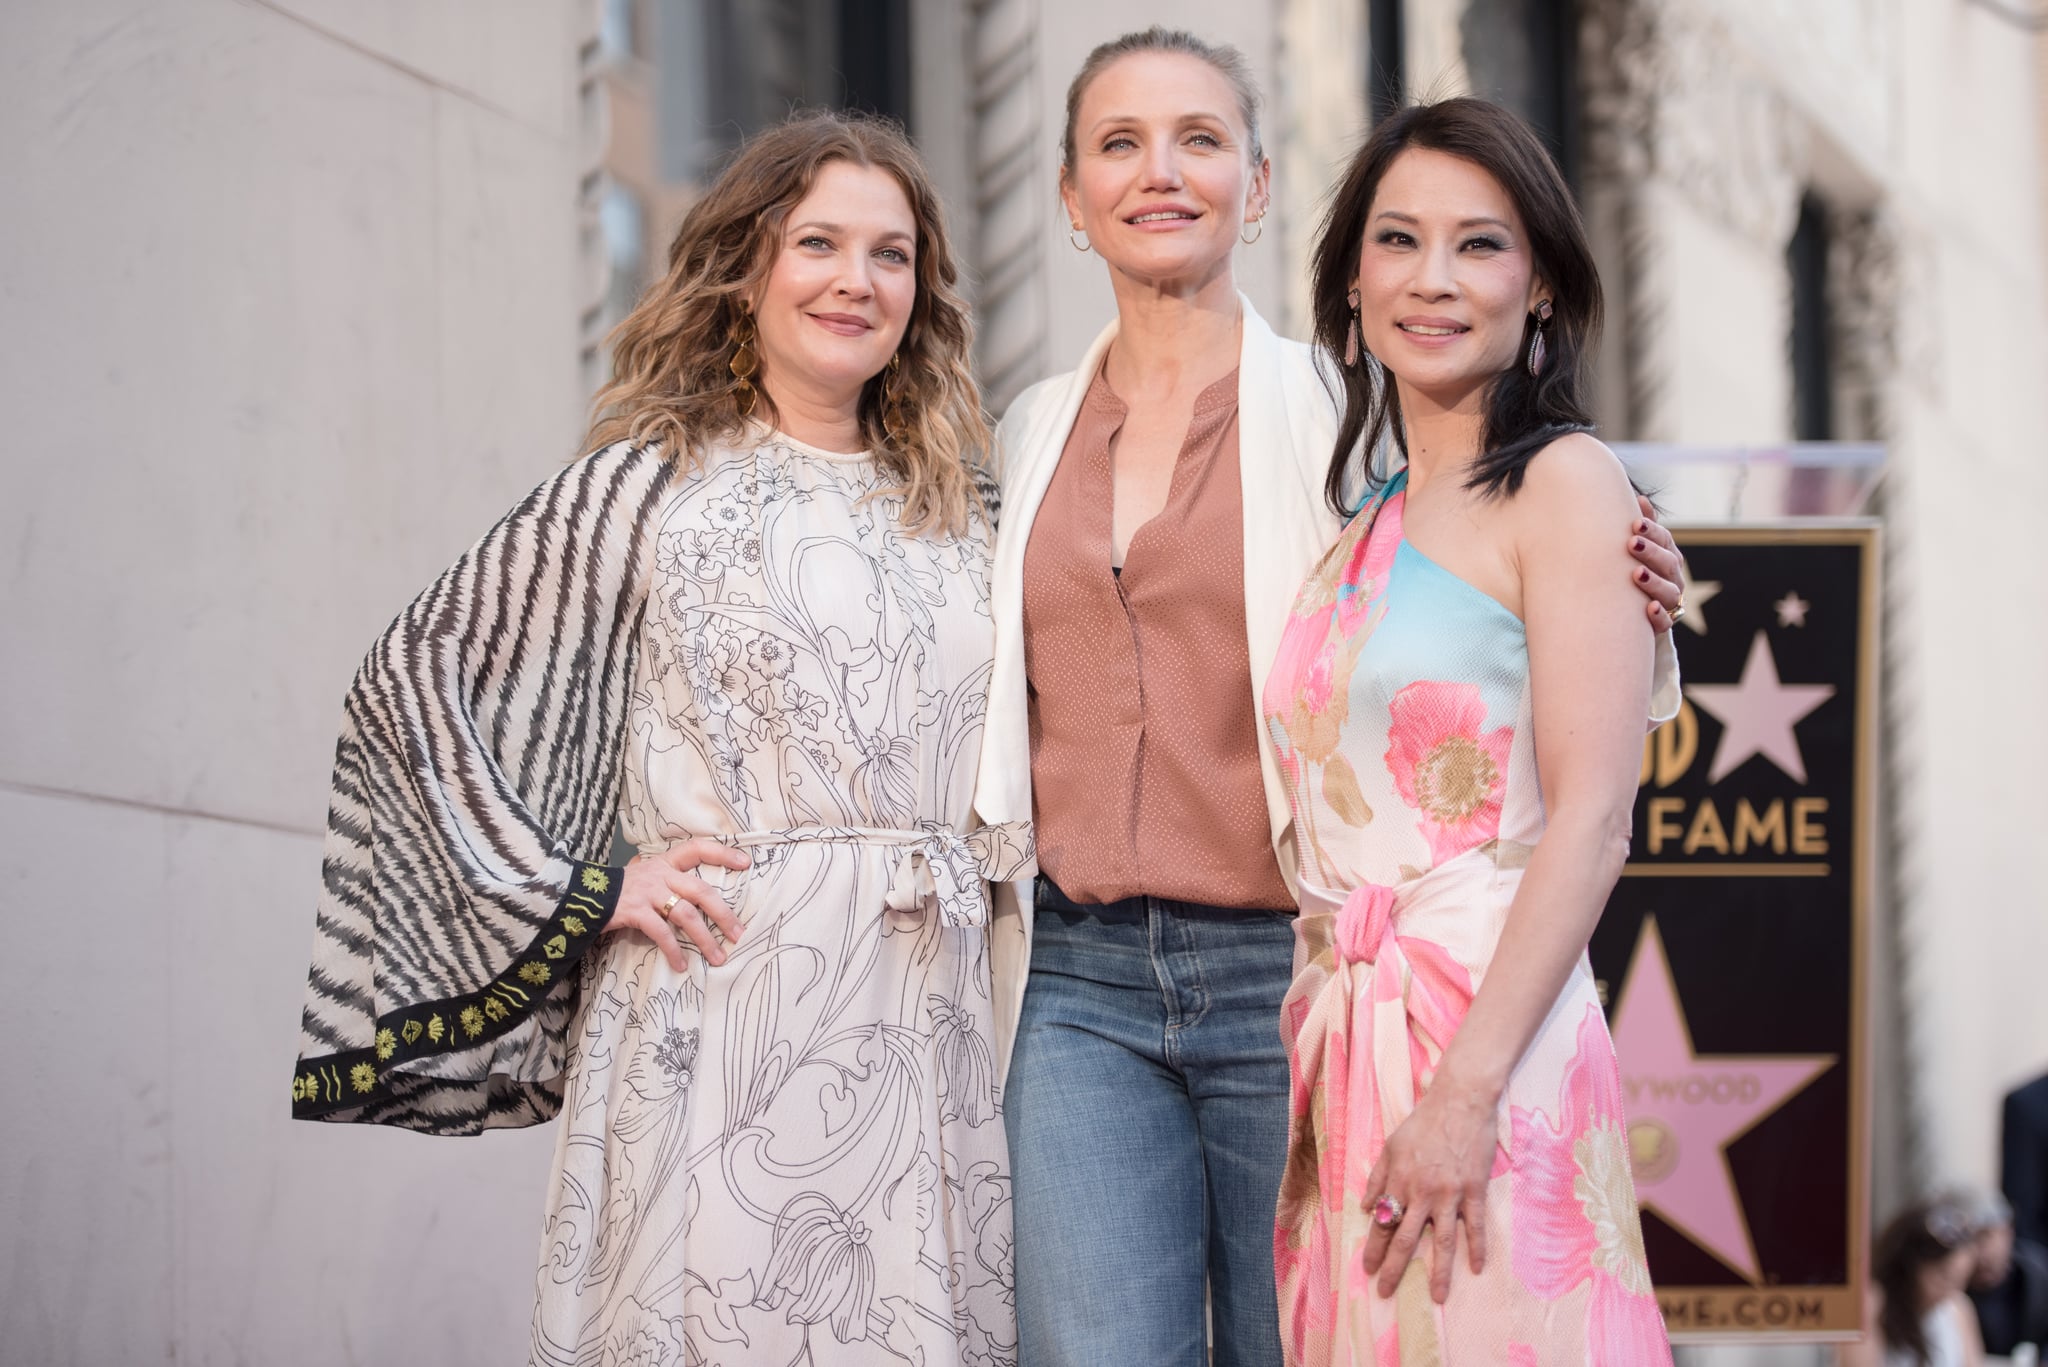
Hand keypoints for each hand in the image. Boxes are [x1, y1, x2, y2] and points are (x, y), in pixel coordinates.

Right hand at [602, 839, 749, 968]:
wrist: (580, 895)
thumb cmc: (618, 890)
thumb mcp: (643, 876)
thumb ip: (665, 880)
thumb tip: (690, 895)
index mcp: (664, 862)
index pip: (697, 849)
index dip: (722, 854)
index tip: (745, 863)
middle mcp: (659, 874)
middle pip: (701, 890)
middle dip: (723, 913)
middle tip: (738, 933)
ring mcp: (647, 892)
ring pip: (685, 914)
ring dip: (704, 938)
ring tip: (718, 957)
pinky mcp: (634, 910)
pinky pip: (661, 932)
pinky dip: (674, 950)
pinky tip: (681, 965)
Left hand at [1361, 1077, 1498, 1302]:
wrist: (1459, 1102)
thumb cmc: (1423, 1122)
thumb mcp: (1391, 1146)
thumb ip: (1377, 1177)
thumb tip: (1364, 1207)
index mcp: (1399, 1181)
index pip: (1382, 1223)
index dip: (1373, 1248)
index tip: (1367, 1269)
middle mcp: (1421, 1193)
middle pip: (1406, 1239)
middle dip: (1394, 1268)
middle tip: (1386, 1292)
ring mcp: (1450, 1194)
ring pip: (1443, 1241)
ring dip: (1440, 1272)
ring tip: (1438, 1297)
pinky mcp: (1474, 1191)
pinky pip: (1476, 1226)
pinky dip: (1477, 1248)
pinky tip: (1477, 1269)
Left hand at [1627, 495, 1684, 633]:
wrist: (1628, 614)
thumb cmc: (1632, 573)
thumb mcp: (1636, 551)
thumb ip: (1642, 527)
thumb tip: (1639, 497)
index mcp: (1667, 557)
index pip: (1666, 541)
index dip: (1653, 532)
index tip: (1635, 524)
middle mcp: (1673, 578)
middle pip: (1668, 564)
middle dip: (1651, 552)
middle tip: (1632, 543)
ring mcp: (1670, 602)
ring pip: (1669, 592)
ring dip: (1654, 582)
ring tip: (1636, 574)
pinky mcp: (1662, 624)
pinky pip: (1667, 622)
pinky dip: (1659, 615)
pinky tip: (1650, 608)